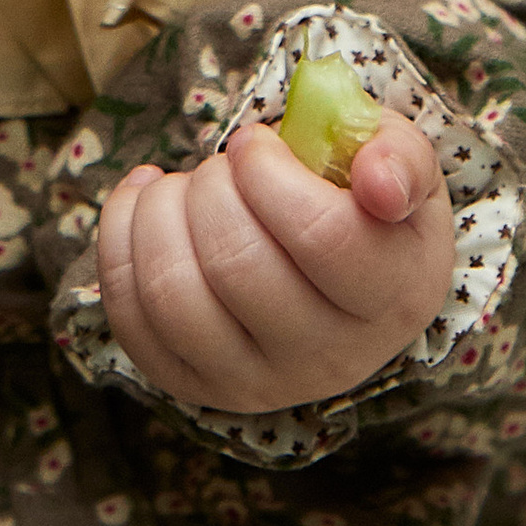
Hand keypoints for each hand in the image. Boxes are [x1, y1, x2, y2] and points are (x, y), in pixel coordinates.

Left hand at [95, 114, 453, 415]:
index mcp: (393, 296)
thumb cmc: (367, 202)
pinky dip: (120, 240)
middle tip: (222, 164)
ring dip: (159, 214)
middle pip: (238, 266)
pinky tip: (144, 199)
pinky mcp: (196, 384)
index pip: (321, 237)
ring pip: (175, 298)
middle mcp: (330, 358)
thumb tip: (377, 182)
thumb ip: (401, 158)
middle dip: (212, 187)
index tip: (254, 141)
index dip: (268, 173)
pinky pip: (132, 318)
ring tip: (182, 185)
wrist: (344, 273)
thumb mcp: (405, 164)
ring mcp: (258, 382)